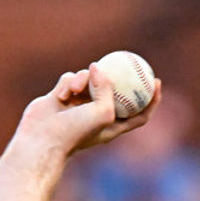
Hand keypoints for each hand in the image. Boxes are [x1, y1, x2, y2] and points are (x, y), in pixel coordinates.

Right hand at [16, 63, 161, 156]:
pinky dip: (68, 84)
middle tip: (125, 62)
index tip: (157, 82)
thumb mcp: (103, 111)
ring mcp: (79, 105)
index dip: (151, 100)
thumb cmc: (76, 131)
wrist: (42, 138)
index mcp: (113, 125)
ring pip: (89, 79)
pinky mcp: (62, 96)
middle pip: (115, 92)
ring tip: (75, 90)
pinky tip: (61, 96)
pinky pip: (70, 79)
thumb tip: (99, 67)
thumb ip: (107, 89)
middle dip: (119, 77)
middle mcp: (97, 115)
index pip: (140, 114)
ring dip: (83, 80)